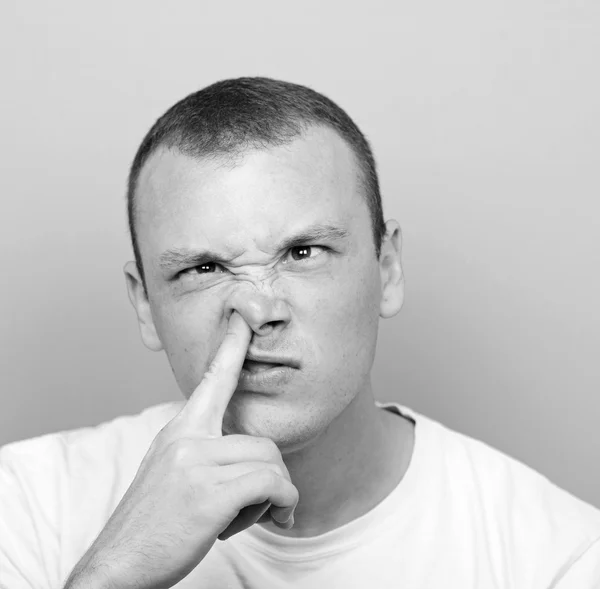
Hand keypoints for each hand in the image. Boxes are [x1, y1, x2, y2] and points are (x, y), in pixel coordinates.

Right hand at [65, 311, 298, 588]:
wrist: (118, 567)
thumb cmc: (152, 524)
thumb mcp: (171, 473)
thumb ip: (203, 452)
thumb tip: (249, 456)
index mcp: (180, 430)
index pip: (212, 379)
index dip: (232, 346)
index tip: (243, 318)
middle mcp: (187, 438)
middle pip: (263, 443)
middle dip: (270, 480)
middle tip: (254, 507)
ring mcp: (197, 462)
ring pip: (272, 465)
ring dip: (271, 498)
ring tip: (245, 518)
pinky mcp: (210, 491)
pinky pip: (273, 484)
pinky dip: (284, 504)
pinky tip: (275, 520)